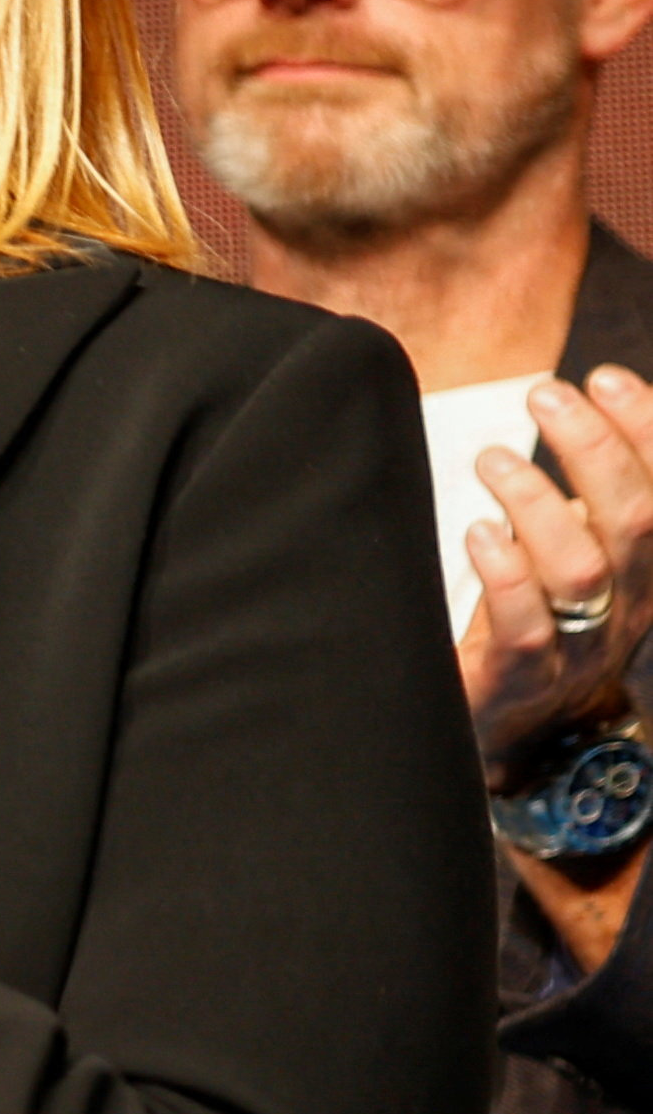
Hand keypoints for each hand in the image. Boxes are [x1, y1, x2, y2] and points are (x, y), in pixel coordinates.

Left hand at [461, 366, 652, 970]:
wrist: (499, 737)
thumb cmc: (529, 623)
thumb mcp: (570, 554)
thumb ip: (584, 495)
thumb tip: (582, 400)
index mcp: (646, 575)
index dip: (647, 432)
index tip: (606, 376)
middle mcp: (626, 612)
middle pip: (634, 522)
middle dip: (595, 447)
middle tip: (544, 393)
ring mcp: (575, 652)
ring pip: (581, 571)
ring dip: (540, 501)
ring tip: (495, 457)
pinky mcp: (513, 682)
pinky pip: (522, 627)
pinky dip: (504, 572)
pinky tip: (478, 532)